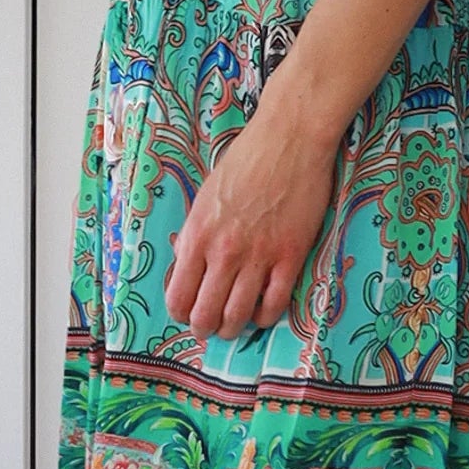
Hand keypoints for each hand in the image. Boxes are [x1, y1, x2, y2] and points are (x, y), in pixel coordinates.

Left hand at [164, 98, 340, 340]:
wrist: (288, 140)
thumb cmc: (244, 161)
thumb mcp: (205, 197)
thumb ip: (197, 235)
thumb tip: (188, 267)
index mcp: (197, 235)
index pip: (178, 297)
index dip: (180, 313)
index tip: (187, 311)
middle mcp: (223, 252)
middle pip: (205, 316)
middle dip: (204, 328)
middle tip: (209, 326)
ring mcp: (258, 256)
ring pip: (238, 317)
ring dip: (232, 328)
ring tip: (233, 325)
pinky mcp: (290, 256)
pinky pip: (274, 305)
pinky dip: (264, 316)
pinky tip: (261, 310)